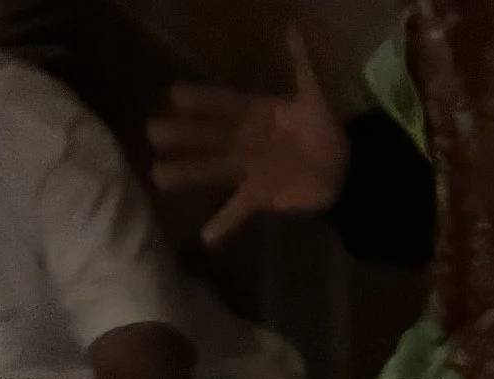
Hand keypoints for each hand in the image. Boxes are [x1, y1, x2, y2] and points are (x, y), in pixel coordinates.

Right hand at [149, 23, 346, 245]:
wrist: (341, 168)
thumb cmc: (323, 129)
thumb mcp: (313, 96)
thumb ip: (300, 64)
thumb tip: (291, 27)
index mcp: (253, 113)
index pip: (223, 104)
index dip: (202, 101)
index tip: (175, 95)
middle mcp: (242, 140)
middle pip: (208, 137)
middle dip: (182, 136)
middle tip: (152, 132)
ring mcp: (247, 170)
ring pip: (211, 171)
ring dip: (186, 174)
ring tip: (157, 175)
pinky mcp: (258, 197)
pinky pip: (237, 210)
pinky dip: (223, 224)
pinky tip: (205, 237)